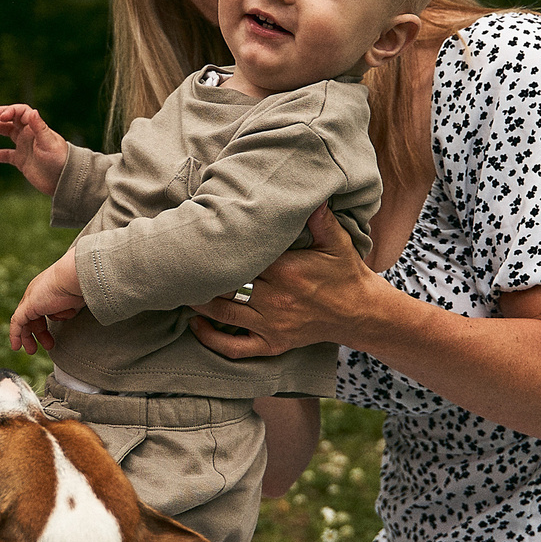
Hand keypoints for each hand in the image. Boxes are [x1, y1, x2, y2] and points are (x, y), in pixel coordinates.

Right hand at [0, 103, 68, 195]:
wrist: (64, 180)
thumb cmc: (60, 160)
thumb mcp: (49, 143)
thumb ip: (39, 127)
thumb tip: (32, 111)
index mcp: (36, 128)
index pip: (20, 112)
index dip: (9, 111)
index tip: (0, 117)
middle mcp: (29, 134)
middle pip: (11, 119)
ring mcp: (25, 147)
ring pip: (7, 133)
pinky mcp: (22, 160)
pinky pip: (6, 155)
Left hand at [7, 255, 84, 353]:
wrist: (73, 276)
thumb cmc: (79, 285)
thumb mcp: (74, 300)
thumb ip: (69, 308)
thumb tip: (69, 313)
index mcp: (48, 290)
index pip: (42, 309)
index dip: (46, 324)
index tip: (53, 337)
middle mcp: (37, 293)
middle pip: (33, 316)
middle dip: (39, 333)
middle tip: (48, 345)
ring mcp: (31, 299)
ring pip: (24, 321)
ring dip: (27, 337)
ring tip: (32, 351)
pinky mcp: (27, 307)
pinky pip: (17, 323)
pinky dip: (15, 335)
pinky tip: (16, 346)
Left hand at [188, 206, 374, 358]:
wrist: (360, 313)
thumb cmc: (345, 274)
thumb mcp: (337, 243)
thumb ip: (321, 219)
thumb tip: (314, 193)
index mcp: (286, 270)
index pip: (241, 257)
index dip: (219, 248)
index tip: (200, 238)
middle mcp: (275, 299)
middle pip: (226, 285)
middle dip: (202, 275)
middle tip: (180, 263)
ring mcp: (272, 325)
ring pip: (223, 313)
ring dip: (199, 302)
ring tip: (181, 287)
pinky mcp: (272, 344)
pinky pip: (235, 348)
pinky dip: (211, 339)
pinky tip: (196, 325)